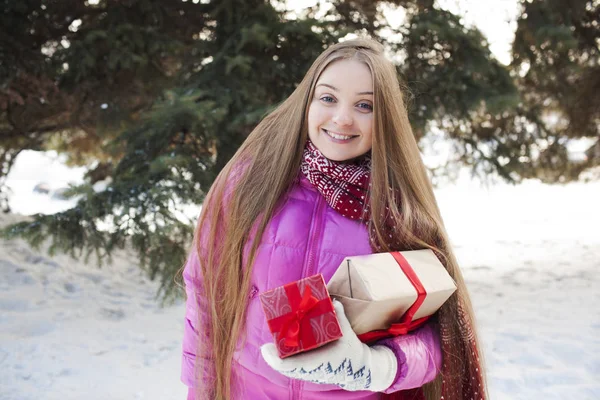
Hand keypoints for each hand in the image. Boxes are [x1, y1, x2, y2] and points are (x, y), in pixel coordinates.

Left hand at [260, 300, 397, 391]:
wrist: (358, 368)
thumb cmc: (351, 352)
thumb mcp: (348, 334)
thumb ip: (340, 316)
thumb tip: (333, 301)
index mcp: (317, 362)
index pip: (289, 365)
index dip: (274, 358)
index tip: (265, 348)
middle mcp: (310, 370)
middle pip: (284, 367)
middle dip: (273, 356)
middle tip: (266, 346)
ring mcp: (309, 373)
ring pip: (287, 369)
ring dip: (277, 357)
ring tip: (270, 347)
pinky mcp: (309, 372)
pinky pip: (292, 368)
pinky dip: (284, 360)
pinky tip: (279, 350)